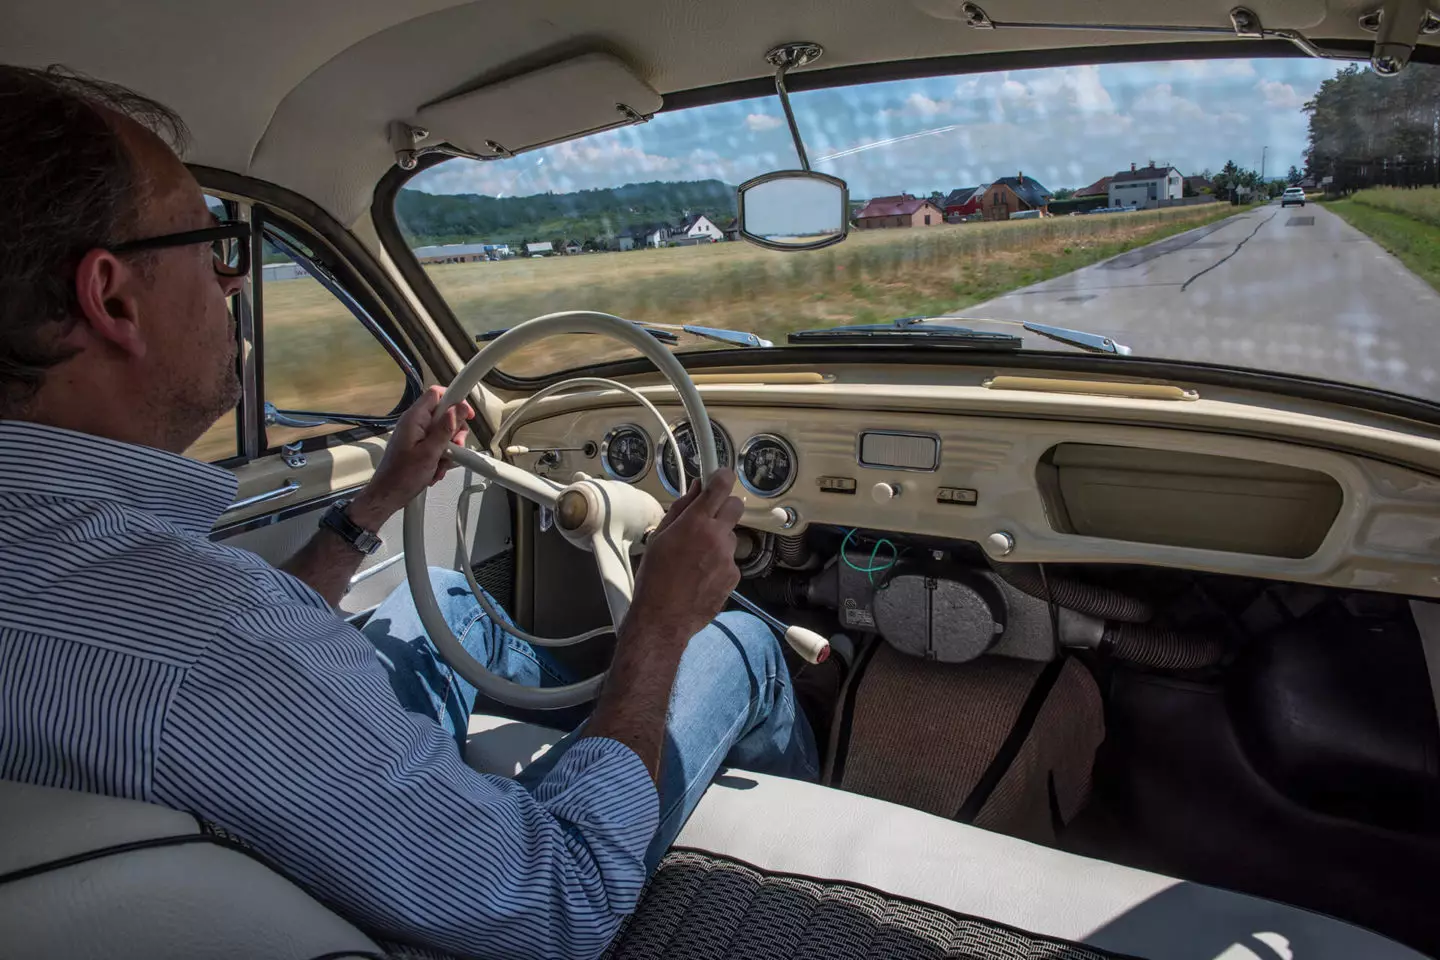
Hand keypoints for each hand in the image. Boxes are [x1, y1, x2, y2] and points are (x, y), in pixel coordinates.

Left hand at [348, 386, 474, 531]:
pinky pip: (437, 444)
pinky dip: (442, 455)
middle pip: (444, 414)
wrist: (388, 496)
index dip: (455, 400)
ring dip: (449, 447)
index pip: (436, 394)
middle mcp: (414, 423)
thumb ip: (445, 429)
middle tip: (454, 446)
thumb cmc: (401, 478)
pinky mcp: (418, 446)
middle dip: (454, 431)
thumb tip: (458, 409)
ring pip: (443, 431)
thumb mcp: (430, 453)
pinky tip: (437, 468)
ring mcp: (416, 434)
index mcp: (414, 419)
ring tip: (442, 461)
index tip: (467, 414)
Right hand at [622, 468, 743, 647]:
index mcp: (695, 523)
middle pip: (736, 506)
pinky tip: (701, 576)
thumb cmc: (654, 578)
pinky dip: (719, 564)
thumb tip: (696, 489)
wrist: (663, 617)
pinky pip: (730, 561)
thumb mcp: (659, 537)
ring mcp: (728, 558)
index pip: (720, 487)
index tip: (721, 476)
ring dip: (719, 541)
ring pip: (731, 537)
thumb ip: (680, 509)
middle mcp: (717, 537)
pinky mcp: (734, 576)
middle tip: (709, 518)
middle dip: (725, 507)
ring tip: (696, 559)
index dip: (723, 477)